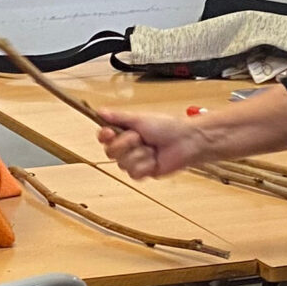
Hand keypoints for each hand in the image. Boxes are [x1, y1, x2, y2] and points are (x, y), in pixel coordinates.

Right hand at [93, 108, 214, 179]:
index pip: (104, 137)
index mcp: (125, 132)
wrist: (186, 141)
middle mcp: (127, 147)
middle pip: (111, 152)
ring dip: (140, 155)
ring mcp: (135, 161)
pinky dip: (146, 165)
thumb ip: (118, 117)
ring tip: (152, 149)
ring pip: (123, 164)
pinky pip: (135, 173)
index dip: (104, 136)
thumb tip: (100, 111)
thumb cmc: (167, 126)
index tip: (109, 133)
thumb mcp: (139, 118)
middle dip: (126, 144)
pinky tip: (155, 159)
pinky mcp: (143, 173)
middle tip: (140, 138)